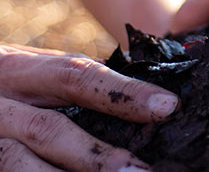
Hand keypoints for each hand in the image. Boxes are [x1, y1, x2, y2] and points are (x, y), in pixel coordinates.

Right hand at [0, 45, 179, 170]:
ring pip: (20, 162)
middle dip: (97, 155)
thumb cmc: (1, 84)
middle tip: (141, 171)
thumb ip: (70, 81)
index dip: (124, 92)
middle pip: (49, 128)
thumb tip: (139, 96)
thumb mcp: (31, 72)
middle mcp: (1, 100)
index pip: (79, 75)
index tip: (168, 107)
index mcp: (23, 69)